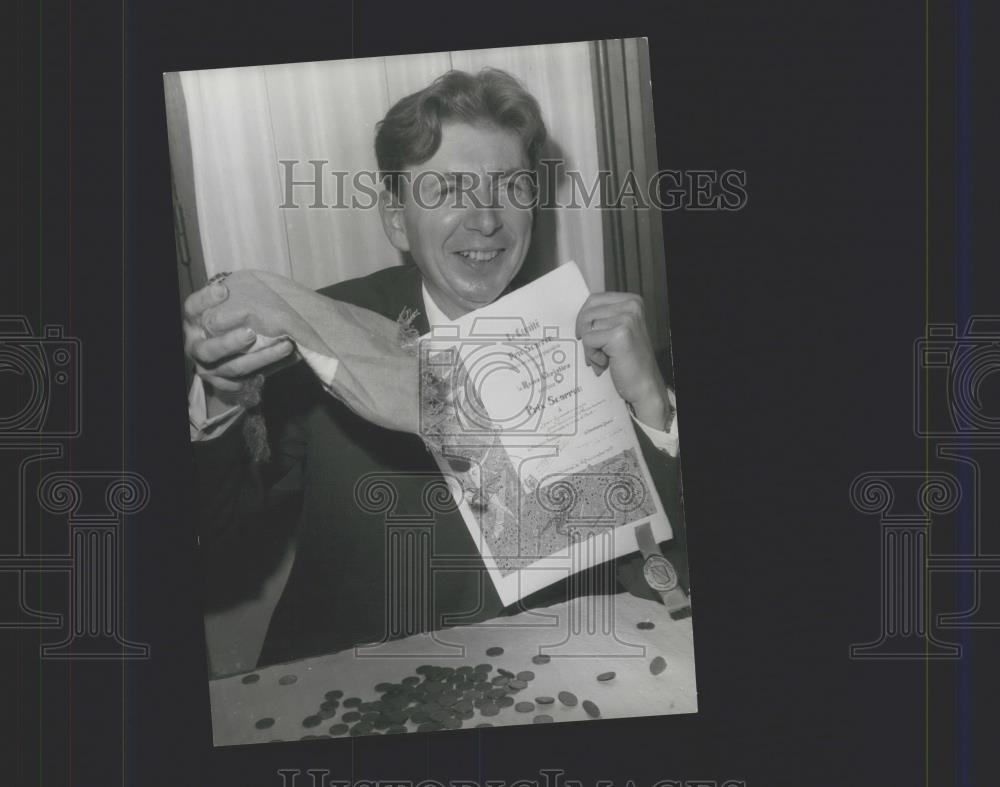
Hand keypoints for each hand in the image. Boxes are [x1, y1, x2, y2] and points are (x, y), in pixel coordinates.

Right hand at [182, 279, 295, 416]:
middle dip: (230, 343)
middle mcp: (196, 347)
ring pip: (233, 368)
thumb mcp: (226, 307)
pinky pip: (244, 382)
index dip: (205, 300)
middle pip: (209, 350)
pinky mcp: (222, 383)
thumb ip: (234, 299)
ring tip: (285, 346)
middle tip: (251, 334)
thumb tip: (254, 283)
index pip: (192, 308)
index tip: (224, 290)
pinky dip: (265, 372)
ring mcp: (208, 368)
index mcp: (194, 323)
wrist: (221, 355)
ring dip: (261, 358)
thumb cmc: (229, 322)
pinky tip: (284, 362)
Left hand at [575, 292, 672, 430]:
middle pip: (587, 313)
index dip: (583, 318)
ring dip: (589, 348)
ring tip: (604, 358)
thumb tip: (578, 317)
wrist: (644, 385)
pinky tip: (606, 362)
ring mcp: (626, 319)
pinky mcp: (619, 335)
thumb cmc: (630, 361)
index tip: (585, 333)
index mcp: (632, 302)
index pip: (593, 300)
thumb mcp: (618, 331)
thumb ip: (602, 319)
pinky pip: (588, 340)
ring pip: (586, 327)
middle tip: (596, 351)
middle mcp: (631, 307)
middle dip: (586, 334)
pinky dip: (592, 355)